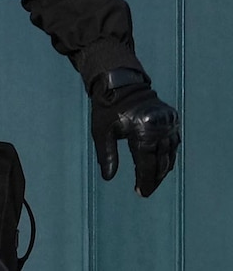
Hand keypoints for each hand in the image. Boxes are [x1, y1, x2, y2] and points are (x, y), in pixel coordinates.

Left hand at [91, 82, 179, 196]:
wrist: (120, 83)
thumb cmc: (107, 108)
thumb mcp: (101, 132)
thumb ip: (106, 155)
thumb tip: (108, 178)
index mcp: (143, 132)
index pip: (147, 164)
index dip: (144, 180)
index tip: (141, 193)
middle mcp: (160, 128)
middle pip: (161, 162)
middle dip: (153, 178)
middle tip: (145, 191)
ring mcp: (168, 123)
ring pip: (170, 154)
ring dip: (162, 169)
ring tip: (151, 181)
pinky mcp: (172, 119)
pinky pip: (174, 142)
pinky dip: (168, 155)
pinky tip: (162, 164)